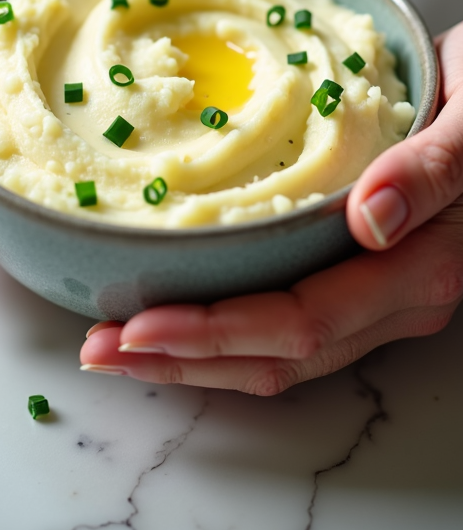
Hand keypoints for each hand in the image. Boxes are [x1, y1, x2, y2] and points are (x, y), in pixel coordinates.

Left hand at [80, 23, 462, 392]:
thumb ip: (433, 169)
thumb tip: (373, 221)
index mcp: (423, 268)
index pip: (303, 321)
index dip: (214, 334)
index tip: (137, 326)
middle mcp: (400, 300)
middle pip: (279, 356)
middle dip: (182, 360)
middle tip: (99, 349)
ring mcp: (381, 298)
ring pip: (280, 354)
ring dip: (194, 356)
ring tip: (119, 344)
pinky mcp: (363, 280)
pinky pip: (288, 323)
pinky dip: (224, 331)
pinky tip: (178, 315)